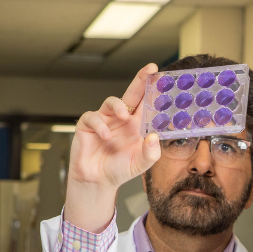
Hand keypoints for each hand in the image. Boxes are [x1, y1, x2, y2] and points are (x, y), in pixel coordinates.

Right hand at [65, 63, 160, 230]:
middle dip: (140, 80)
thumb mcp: (140, 164)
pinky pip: (93, 117)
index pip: (147, 104)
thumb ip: (150, 153)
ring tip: (124, 116)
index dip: (154, 91)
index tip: (164, 78)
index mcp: (137, 125)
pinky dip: (99, 125)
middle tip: (150, 70)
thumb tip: (154, 137)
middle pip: (132, 94)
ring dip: (118, 106)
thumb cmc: (119, 169)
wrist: (97, 181)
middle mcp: (122, 119)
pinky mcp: (88, 125)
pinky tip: (105, 136)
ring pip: (111, 102)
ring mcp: (105, 119)